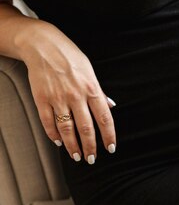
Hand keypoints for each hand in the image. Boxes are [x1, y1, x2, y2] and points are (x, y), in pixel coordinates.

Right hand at [20, 22, 115, 163]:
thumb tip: (111, 106)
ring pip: (67, 129)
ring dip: (72, 146)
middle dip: (90, 147)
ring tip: (77, 156)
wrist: (43, 45)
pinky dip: (54, 135)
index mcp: (92, 89)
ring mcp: (58, 98)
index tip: (110, 148)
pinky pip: (48, 122)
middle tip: (92, 159)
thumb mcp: (91, 71)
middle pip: (86, 128)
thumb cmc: (70, 57)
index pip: (105, 118)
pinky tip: (59, 142)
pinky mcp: (42, 99)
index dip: (109, 136)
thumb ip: (100, 92)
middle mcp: (76, 96)